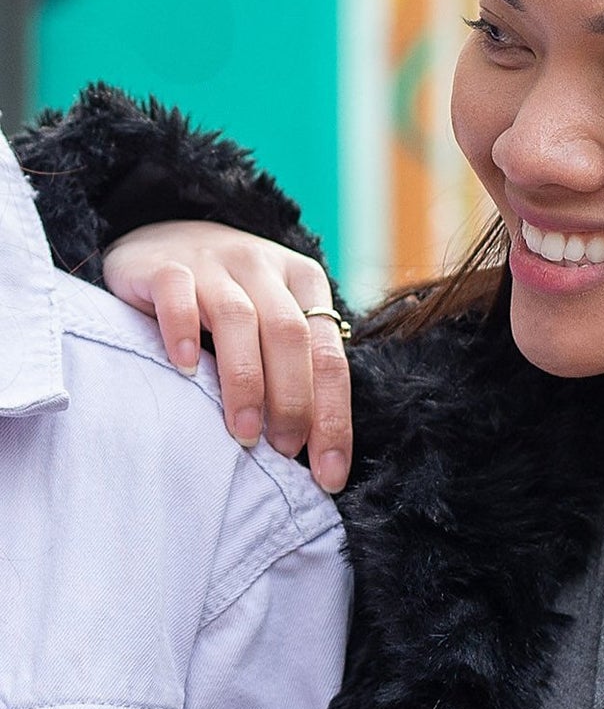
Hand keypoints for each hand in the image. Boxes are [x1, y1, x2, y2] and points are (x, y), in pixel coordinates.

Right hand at [102, 221, 352, 492]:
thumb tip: (312, 447)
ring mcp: (216, 263)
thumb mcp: (273, 315)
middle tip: (285, 452)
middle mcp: (266, 268)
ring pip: (241, 319)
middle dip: (294, 401)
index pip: (330, 355)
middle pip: (291, 337)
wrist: (166, 235)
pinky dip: (183, 330)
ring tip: (243, 433)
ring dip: (246, 381)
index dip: (333, 415)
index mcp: (305, 282)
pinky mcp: (167, 266)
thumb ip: (294, 362)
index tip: (330, 473)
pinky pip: (178, 295)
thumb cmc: (230, 293)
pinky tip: (185, 368)